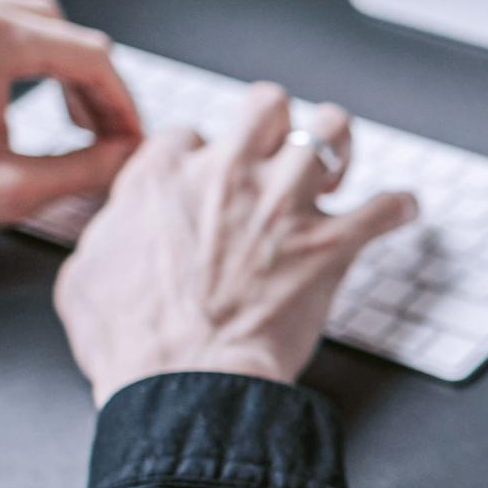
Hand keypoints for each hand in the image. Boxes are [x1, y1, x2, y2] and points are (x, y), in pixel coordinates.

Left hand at [0, 0, 141, 254]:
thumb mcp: (9, 191)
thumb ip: (85, 170)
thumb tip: (124, 157)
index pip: (93, 57)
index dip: (123, 105)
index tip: (128, 140)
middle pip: (64, 30)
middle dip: (91, 84)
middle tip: (97, 134)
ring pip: (27, 15)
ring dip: (54, 61)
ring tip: (59, 113)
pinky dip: (11, 46)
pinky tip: (8, 88)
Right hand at [54, 83, 416, 405]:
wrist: (185, 382)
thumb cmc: (133, 342)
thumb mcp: (85, 276)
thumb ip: (108, 236)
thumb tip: (118, 231)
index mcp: (165, 177)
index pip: (191, 135)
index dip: (203, 157)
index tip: (211, 181)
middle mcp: (229, 175)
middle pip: (267, 105)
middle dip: (278, 122)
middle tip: (283, 149)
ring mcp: (283, 205)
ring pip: (331, 131)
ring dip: (340, 145)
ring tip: (341, 163)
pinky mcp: (329, 244)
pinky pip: (383, 209)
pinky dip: (397, 208)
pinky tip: (402, 209)